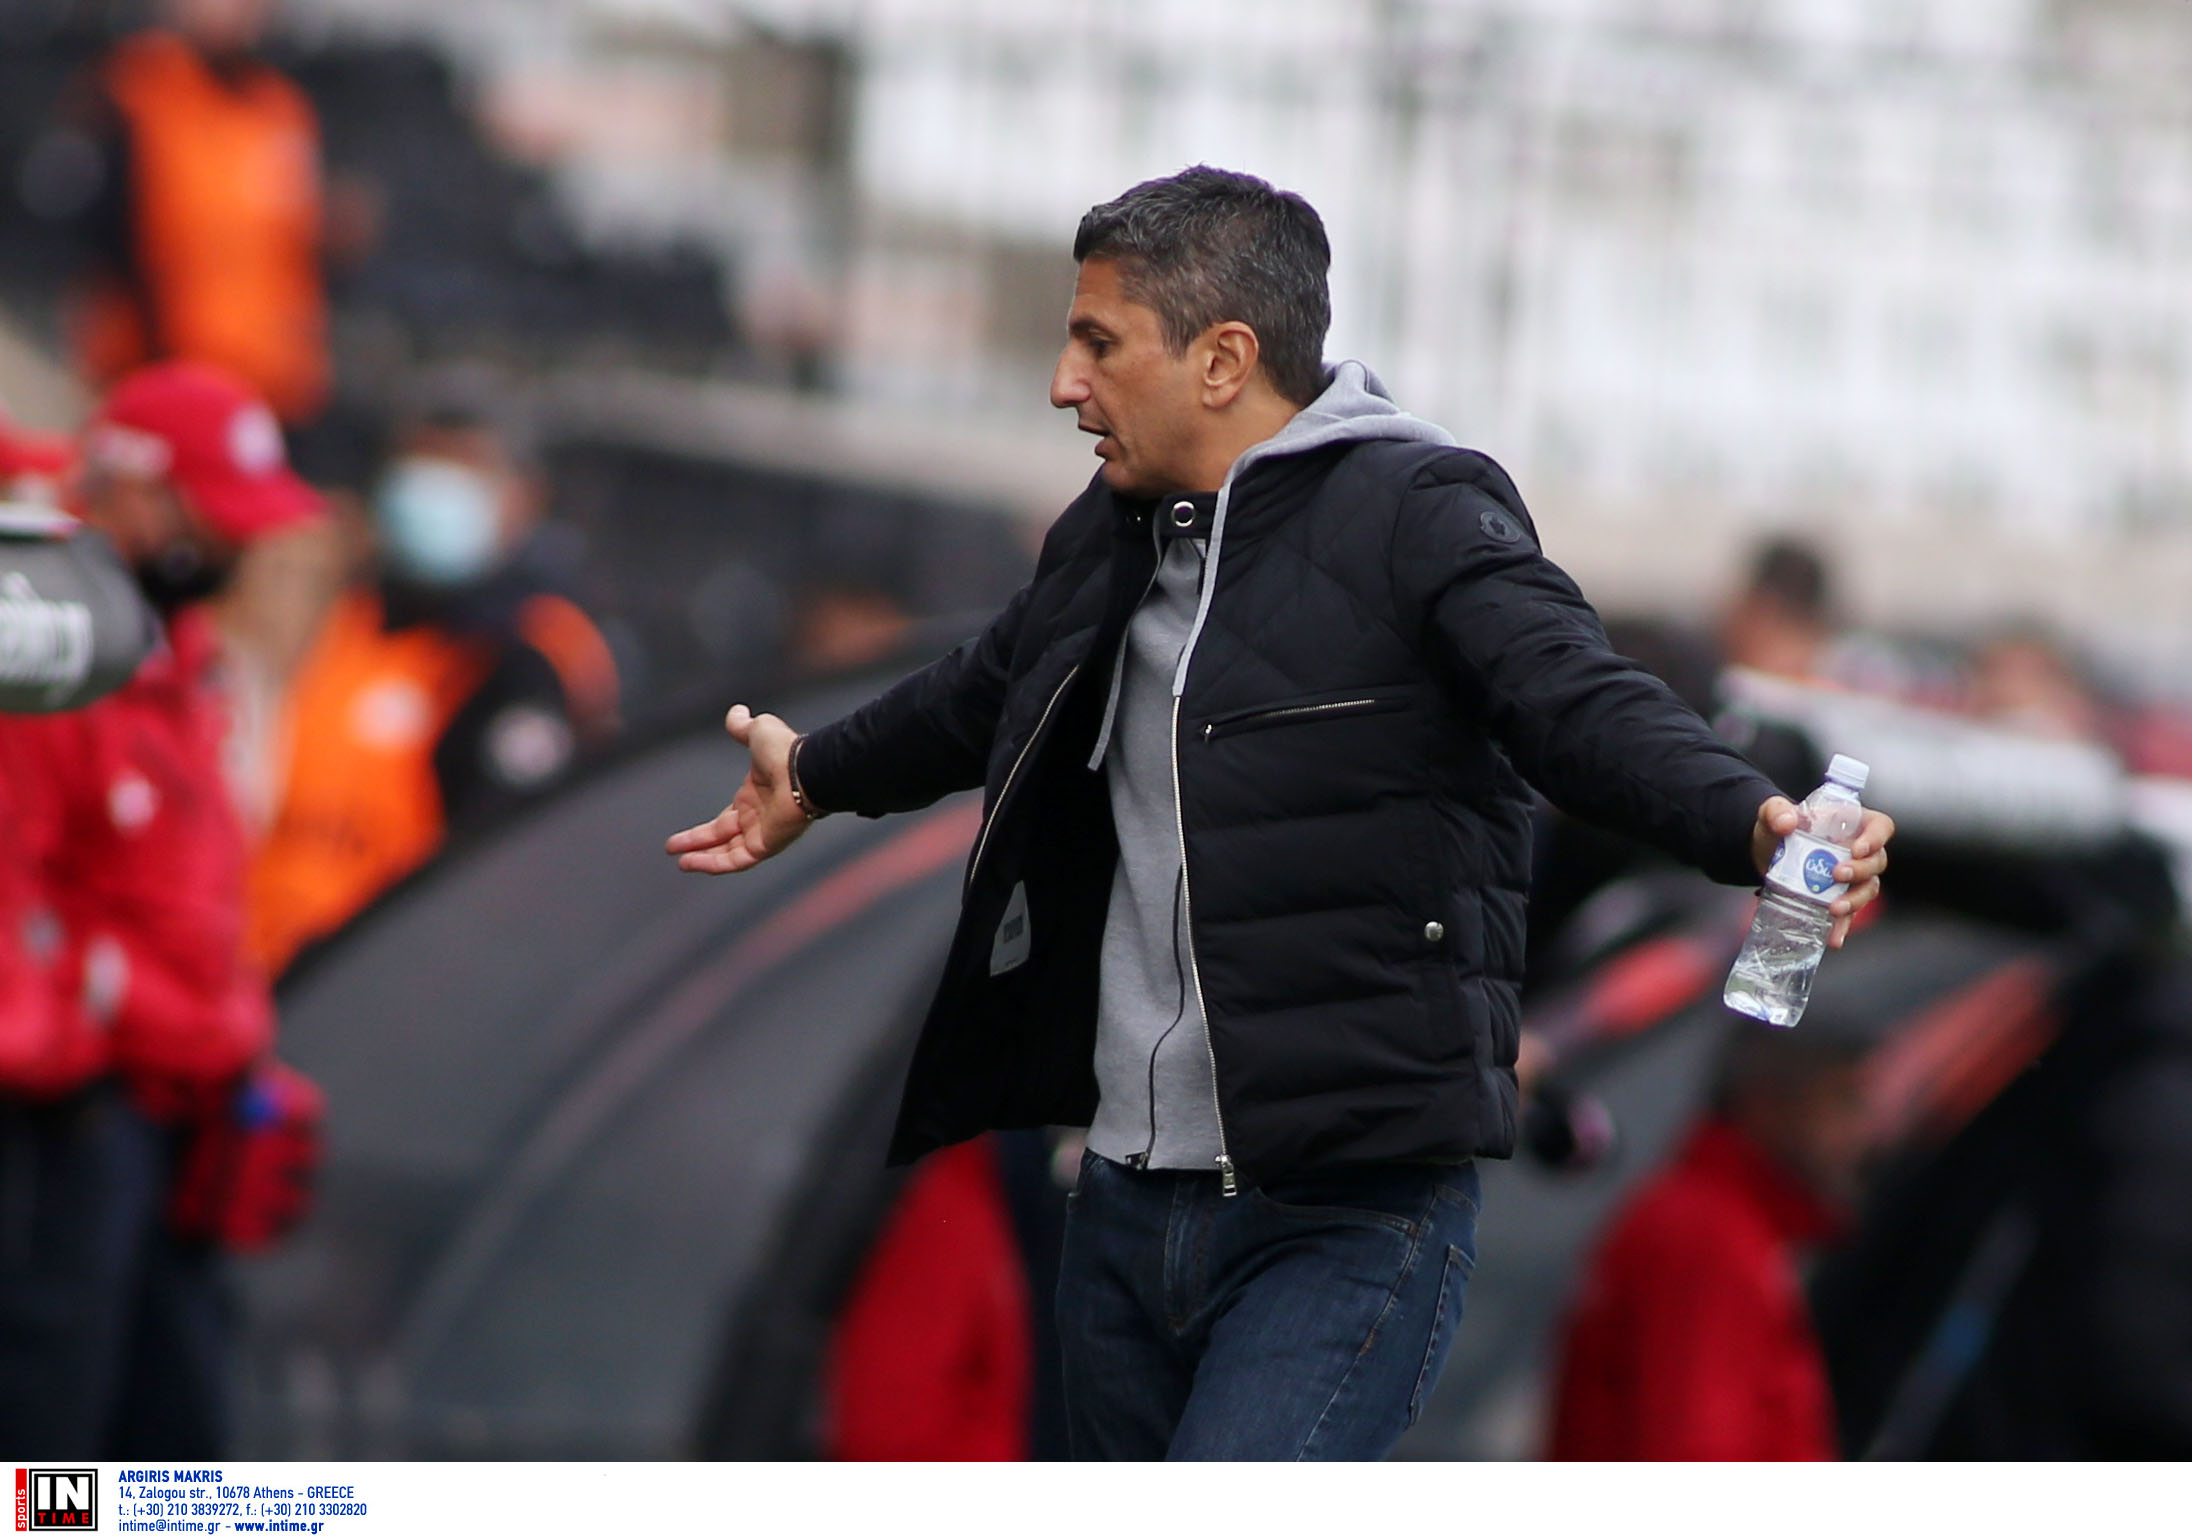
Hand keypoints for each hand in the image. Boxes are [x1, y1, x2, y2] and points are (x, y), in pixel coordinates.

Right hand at [664, 705, 809, 873]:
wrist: (803, 771)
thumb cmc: (784, 750)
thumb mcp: (757, 732)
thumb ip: (742, 727)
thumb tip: (737, 711)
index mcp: (755, 795)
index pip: (727, 819)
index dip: (705, 829)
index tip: (684, 835)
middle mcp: (758, 817)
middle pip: (722, 837)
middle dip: (697, 843)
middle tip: (672, 848)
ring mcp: (762, 833)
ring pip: (728, 853)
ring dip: (703, 858)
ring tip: (680, 863)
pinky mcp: (765, 846)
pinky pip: (736, 860)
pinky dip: (713, 864)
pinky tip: (690, 864)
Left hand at [1750, 795, 1894, 949]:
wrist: (1764, 850)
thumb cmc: (1777, 825)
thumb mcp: (1771, 812)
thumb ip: (1776, 811)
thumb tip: (1786, 822)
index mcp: (1851, 823)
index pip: (1880, 826)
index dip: (1876, 838)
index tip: (1858, 849)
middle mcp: (1858, 850)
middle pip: (1876, 861)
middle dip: (1861, 871)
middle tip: (1837, 875)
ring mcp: (1851, 876)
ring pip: (1867, 889)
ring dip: (1855, 901)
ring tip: (1834, 909)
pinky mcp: (1838, 896)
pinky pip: (1848, 913)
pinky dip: (1842, 926)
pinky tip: (1833, 937)